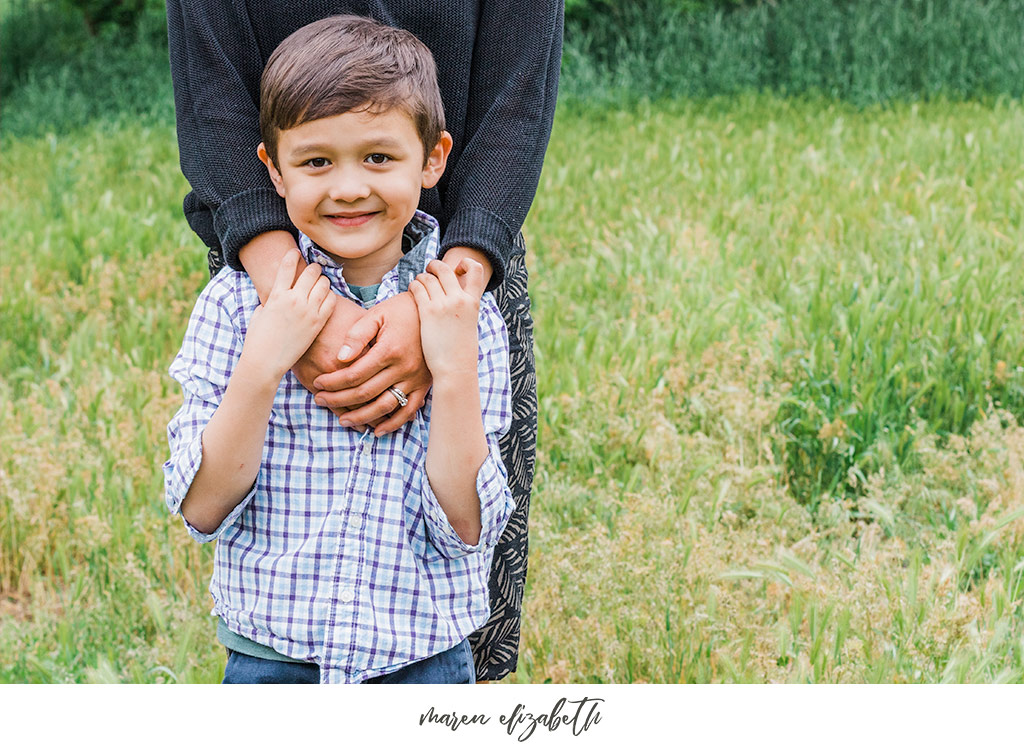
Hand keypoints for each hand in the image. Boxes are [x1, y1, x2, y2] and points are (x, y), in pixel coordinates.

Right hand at [240, 250, 333, 382]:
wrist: (265, 362)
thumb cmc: (258, 340)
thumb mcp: (258, 314)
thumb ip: (268, 302)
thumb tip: (273, 298)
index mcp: (276, 295)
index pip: (287, 265)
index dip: (292, 255)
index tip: (295, 252)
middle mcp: (293, 300)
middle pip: (311, 272)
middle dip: (313, 269)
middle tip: (314, 271)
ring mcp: (307, 311)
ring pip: (324, 284)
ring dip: (323, 282)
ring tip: (320, 285)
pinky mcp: (317, 323)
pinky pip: (331, 301)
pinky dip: (330, 297)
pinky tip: (326, 300)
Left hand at [312, 292, 431, 432]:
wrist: (435, 313)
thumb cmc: (402, 310)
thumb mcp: (377, 314)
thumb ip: (357, 335)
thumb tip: (341, 358)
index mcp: (389, 350)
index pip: (354, 374)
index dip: (333, 382)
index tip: (318, 383)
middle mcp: (403, 368)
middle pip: (365, 393)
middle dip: (338, 399)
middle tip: (320, 401)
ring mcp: (415, 379)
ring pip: (384, 406)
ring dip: (361, 417)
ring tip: (342, 420)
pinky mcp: (424, 386)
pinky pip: (408, 410)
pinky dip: (393, 423)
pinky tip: (377, 430)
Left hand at [408, 258, 486, 380]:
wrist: (455, 369)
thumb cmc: (462, 352)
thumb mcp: (471, 325)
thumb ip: (466, 309)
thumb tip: (459, 302)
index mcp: (473, 301)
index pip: (476, 269)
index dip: (465, 263)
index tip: (457, 269)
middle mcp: (459, 299)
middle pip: (445, 269)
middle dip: (435, 266)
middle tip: (430, 270)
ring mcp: (443, 305)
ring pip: (428, 277)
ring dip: (421, 276)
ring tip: (418, 283)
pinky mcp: (427, 312)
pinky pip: (417, 288)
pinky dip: (413, 285)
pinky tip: (412, 291)